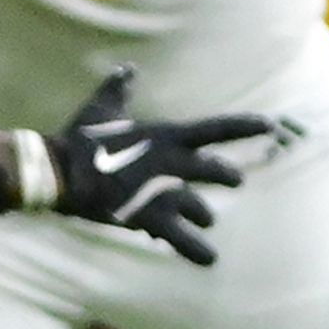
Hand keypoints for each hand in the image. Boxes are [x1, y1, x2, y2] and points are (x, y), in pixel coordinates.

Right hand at [32, 67, 269, 264]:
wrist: (58, 173)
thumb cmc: (78, 139)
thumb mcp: (101, 109)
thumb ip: (119, 88)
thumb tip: (126, 68)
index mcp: (166, 135)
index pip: (215, 129)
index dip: (244, 126)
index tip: (270, 124)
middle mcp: (172, 163)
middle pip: (215, 171)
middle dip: (227, 176)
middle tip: (236, 180)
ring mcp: (163, 192)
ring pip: (200, 208)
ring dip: (203, 214)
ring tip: (205, 219)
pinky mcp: (149, 218)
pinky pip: (180, 238)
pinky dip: (195, 250)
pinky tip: (210, 260)